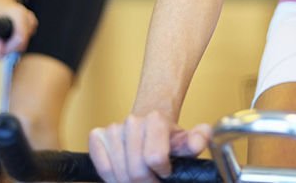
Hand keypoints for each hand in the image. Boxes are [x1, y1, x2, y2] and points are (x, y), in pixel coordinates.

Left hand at [0, 0, 37, 56]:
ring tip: (2, 45)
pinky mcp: (31, 23)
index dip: (11, 48)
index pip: (21, 37)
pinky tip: (8, 40)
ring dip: (14, 45)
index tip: (0, 53)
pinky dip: (18, 41)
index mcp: (18, 14)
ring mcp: (31, 19)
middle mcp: (27, 16)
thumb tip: (0, 52)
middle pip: (24, 40)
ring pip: (25, 40)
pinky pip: (26, 37)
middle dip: (11, 49)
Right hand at [89, 111, 210, 182]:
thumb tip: (196, 144)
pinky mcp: (97, 136)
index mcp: (156, 120)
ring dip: (128, 182)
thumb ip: (197, 140)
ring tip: (139, 179)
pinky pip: (102, 166)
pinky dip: (111, 177)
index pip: (154, 158)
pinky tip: (122, 174)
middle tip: (152, 182)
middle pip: (136, 170)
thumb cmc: (167, 138)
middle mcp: (133, 121)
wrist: (147, 125)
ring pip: (117, 171)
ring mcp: (113, 128)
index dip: (162, 173)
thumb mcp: (186, 140)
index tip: (165, 173)